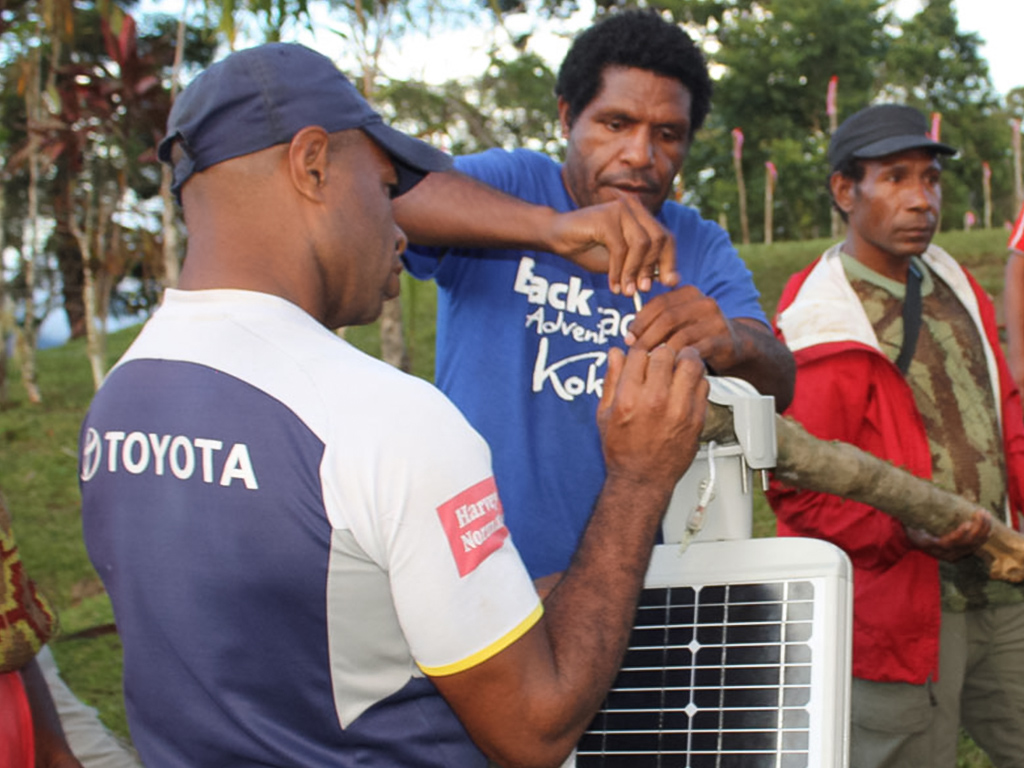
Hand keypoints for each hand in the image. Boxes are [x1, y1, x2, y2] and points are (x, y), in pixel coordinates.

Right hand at [547, 192, 678, 296]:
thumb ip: (644, 266)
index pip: (666, 237)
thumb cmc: (588, 248)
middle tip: (642, 290)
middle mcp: (634, 208)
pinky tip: (613, 283)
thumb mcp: (621, 262)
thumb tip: (671, 279)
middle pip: (659, 239)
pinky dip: (618, 270)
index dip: (670, 261)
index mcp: (641, 216)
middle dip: (652, 268)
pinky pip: (620, 248)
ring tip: (626, 290)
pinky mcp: (606, 216)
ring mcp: (621, 209)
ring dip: (634, 271)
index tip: (670, 283)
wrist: (556, 236)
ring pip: (641, 244)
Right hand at [597, 345, 707, 491]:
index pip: (639, 353)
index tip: (641, 358)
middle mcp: (655, 401)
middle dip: (661, 353)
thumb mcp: (605, 414)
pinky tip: (686, 386)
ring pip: (691, 363)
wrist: (642, 479)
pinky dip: (696, 380)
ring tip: (678, 366)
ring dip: (683, 360)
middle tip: (660, 360)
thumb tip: (615, 354)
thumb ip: (611, 380)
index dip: (639, 352)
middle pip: (665, 353)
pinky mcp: (696, 418)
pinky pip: (703, 385)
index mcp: (629, 397)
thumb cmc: (622, 450)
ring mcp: (679, 409)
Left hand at [625, 287, 738, 366]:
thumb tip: (629, 335)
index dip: (640, 321)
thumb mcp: (678, 323)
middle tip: (635, 352)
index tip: (628, 338)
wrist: (736, 346)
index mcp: (689, 293)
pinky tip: (669, 369)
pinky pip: (696, 350)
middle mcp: (704, 303)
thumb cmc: (698, 335)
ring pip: (681, 335)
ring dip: (662, 351)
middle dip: (647, 336)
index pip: (658, 303)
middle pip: (668, 318)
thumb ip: (657, 322)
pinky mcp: (723, 340)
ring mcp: (716, 321)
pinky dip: (679, 360)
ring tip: (649, 363)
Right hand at [906, 509, 991, 561]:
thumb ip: (921, 515)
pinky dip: (982, 538)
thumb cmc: (912, 528)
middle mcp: (944, 553)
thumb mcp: (912, 523)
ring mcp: (953, 555)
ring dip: (982, 530)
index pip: (949, 543)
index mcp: (932, 545)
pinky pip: (974, 547)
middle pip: (966, 544)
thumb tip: (926, 497)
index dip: (959, 534)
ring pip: (973, 545)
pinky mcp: (959, 554)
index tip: (968, 523)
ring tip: (986, 515)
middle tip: (981, 512)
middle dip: (977, 528)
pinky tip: (988, 528)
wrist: (911, 541)